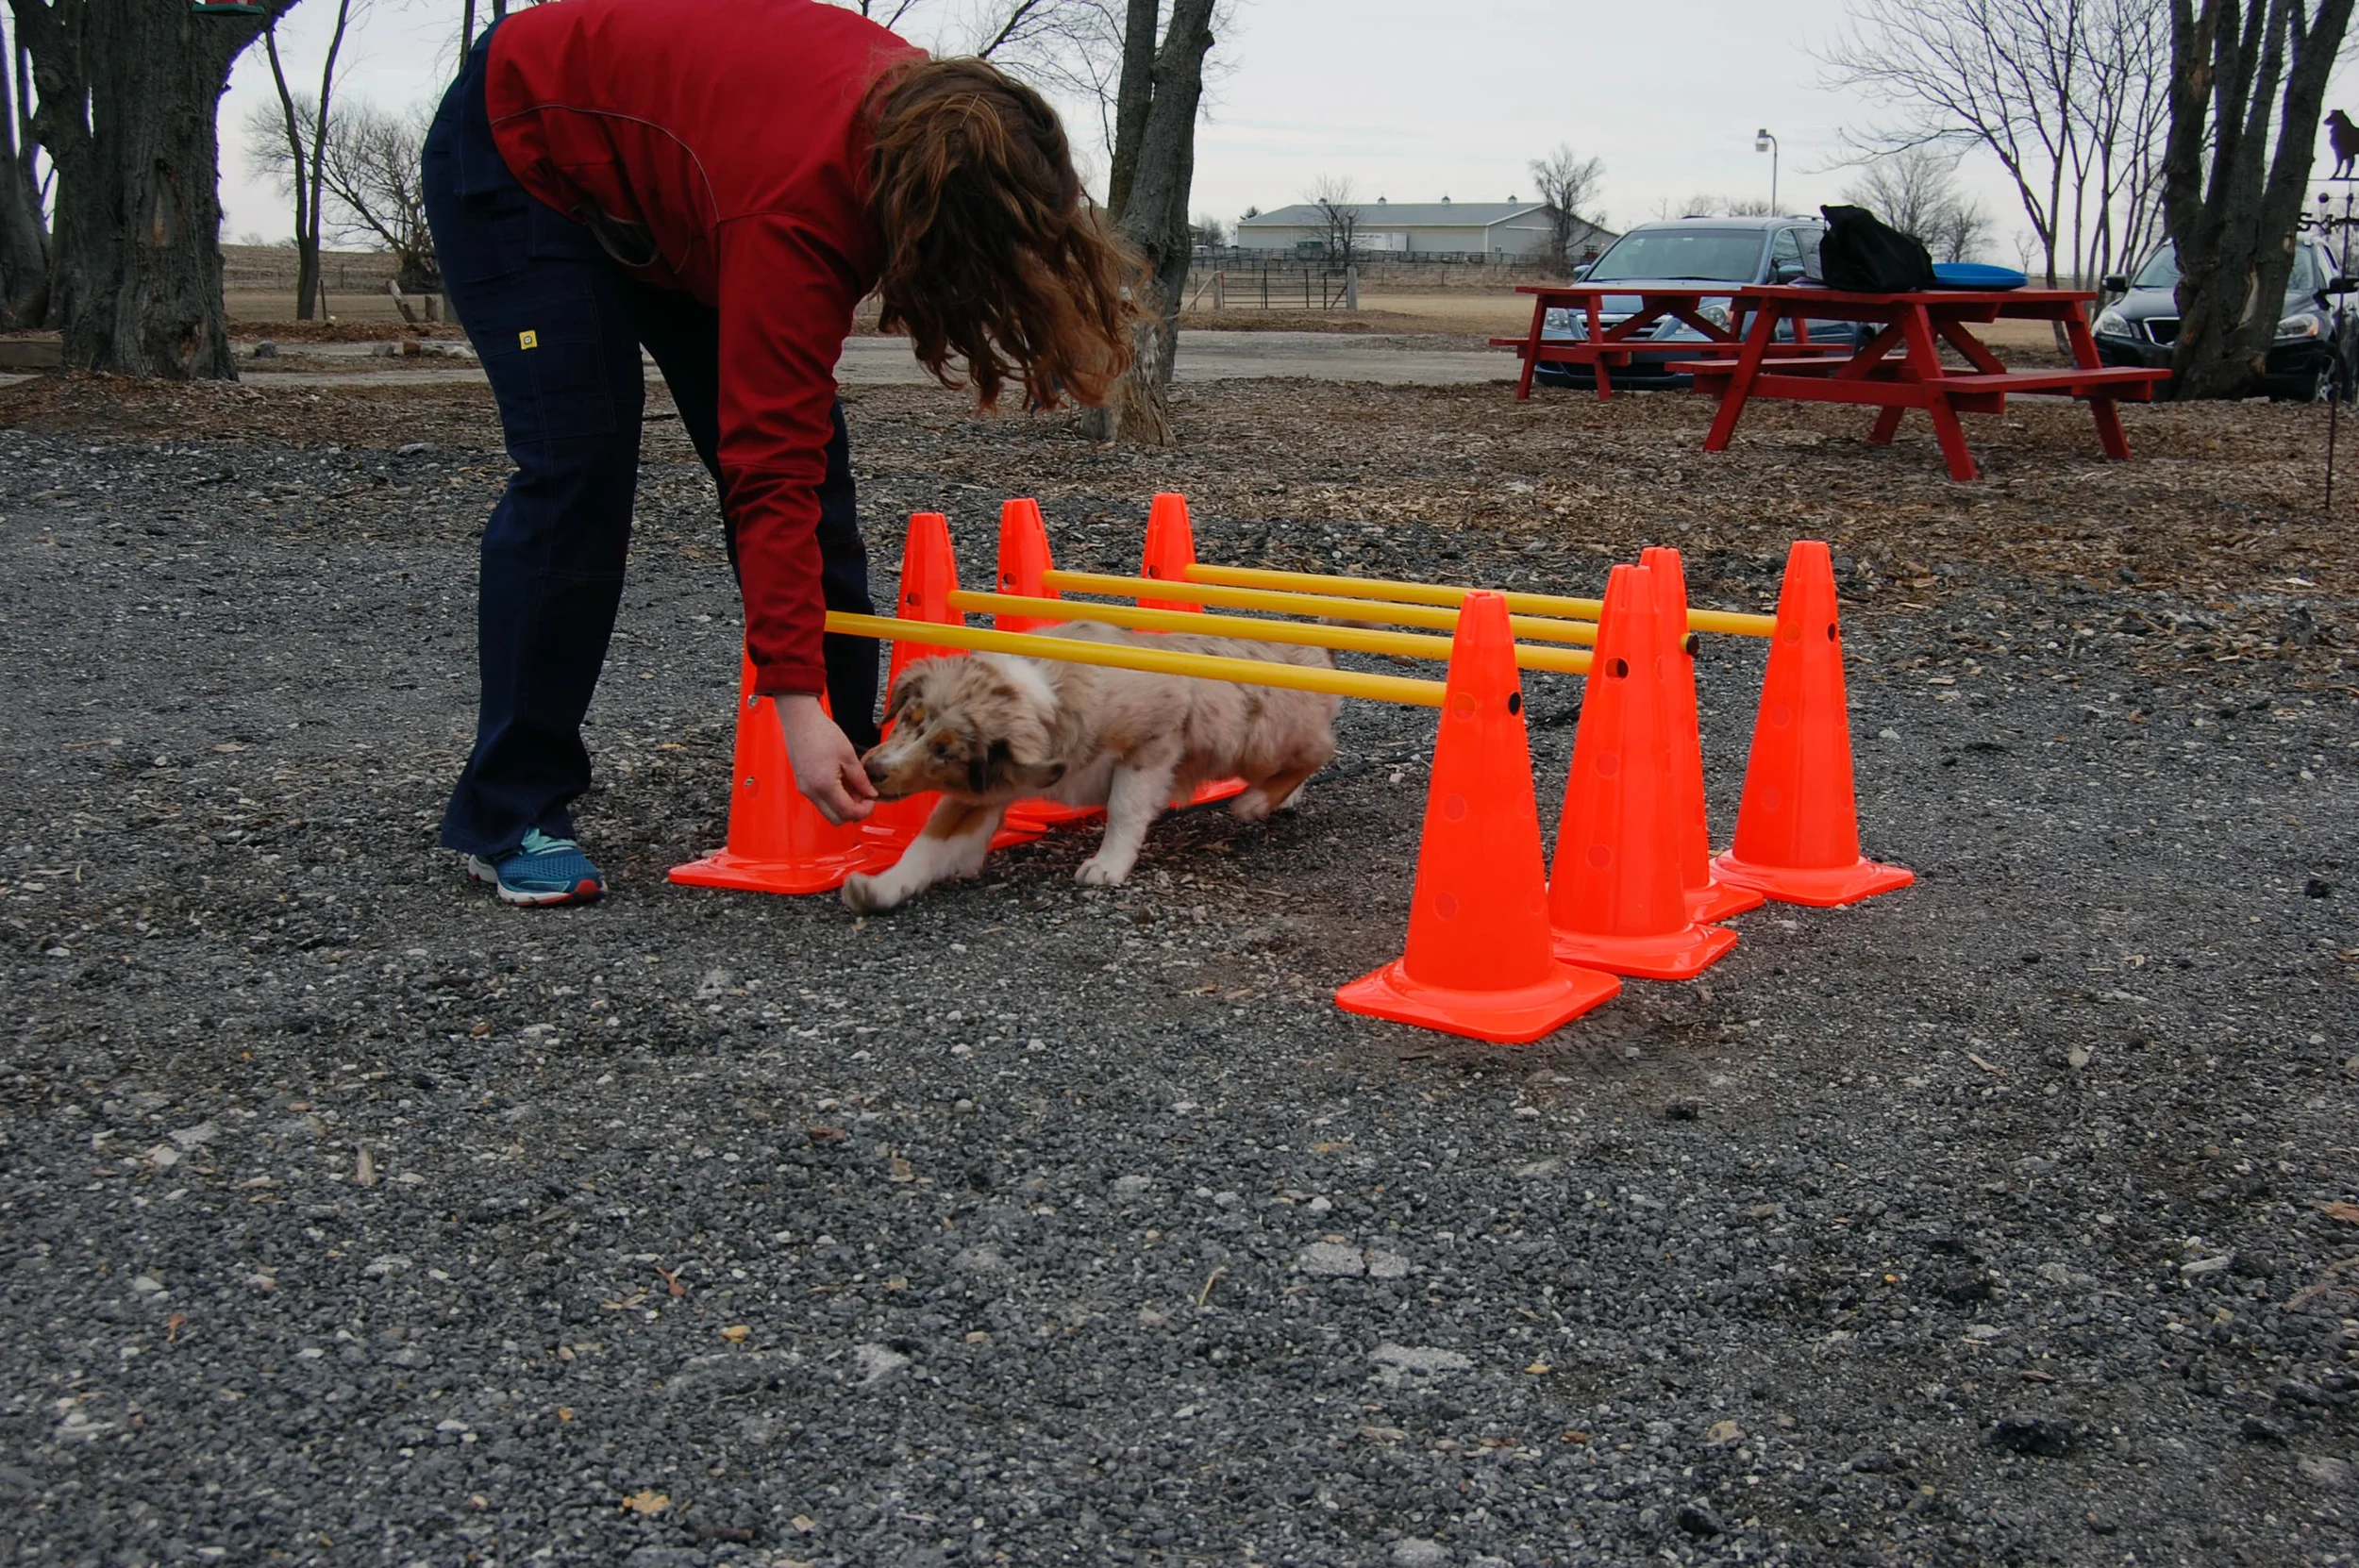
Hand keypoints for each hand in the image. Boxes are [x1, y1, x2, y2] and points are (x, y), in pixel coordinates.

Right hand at [774, 694, 876, 824]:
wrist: (800, 721)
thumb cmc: (822, 733)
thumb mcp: (848, 756)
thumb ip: (861, 779)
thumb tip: (870, 793)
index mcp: (824, 786)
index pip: (848, 812)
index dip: (864, 810)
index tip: (872, 799)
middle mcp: (812, 792)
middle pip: (836, 819)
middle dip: (853, 812)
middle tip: (864, 796)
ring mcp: (805, 789)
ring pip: (828, 811)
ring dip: (843, 805)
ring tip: (854, 786)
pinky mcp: (803, 784)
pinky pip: (820, 800)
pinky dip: (833, 797)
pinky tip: (842, 781)